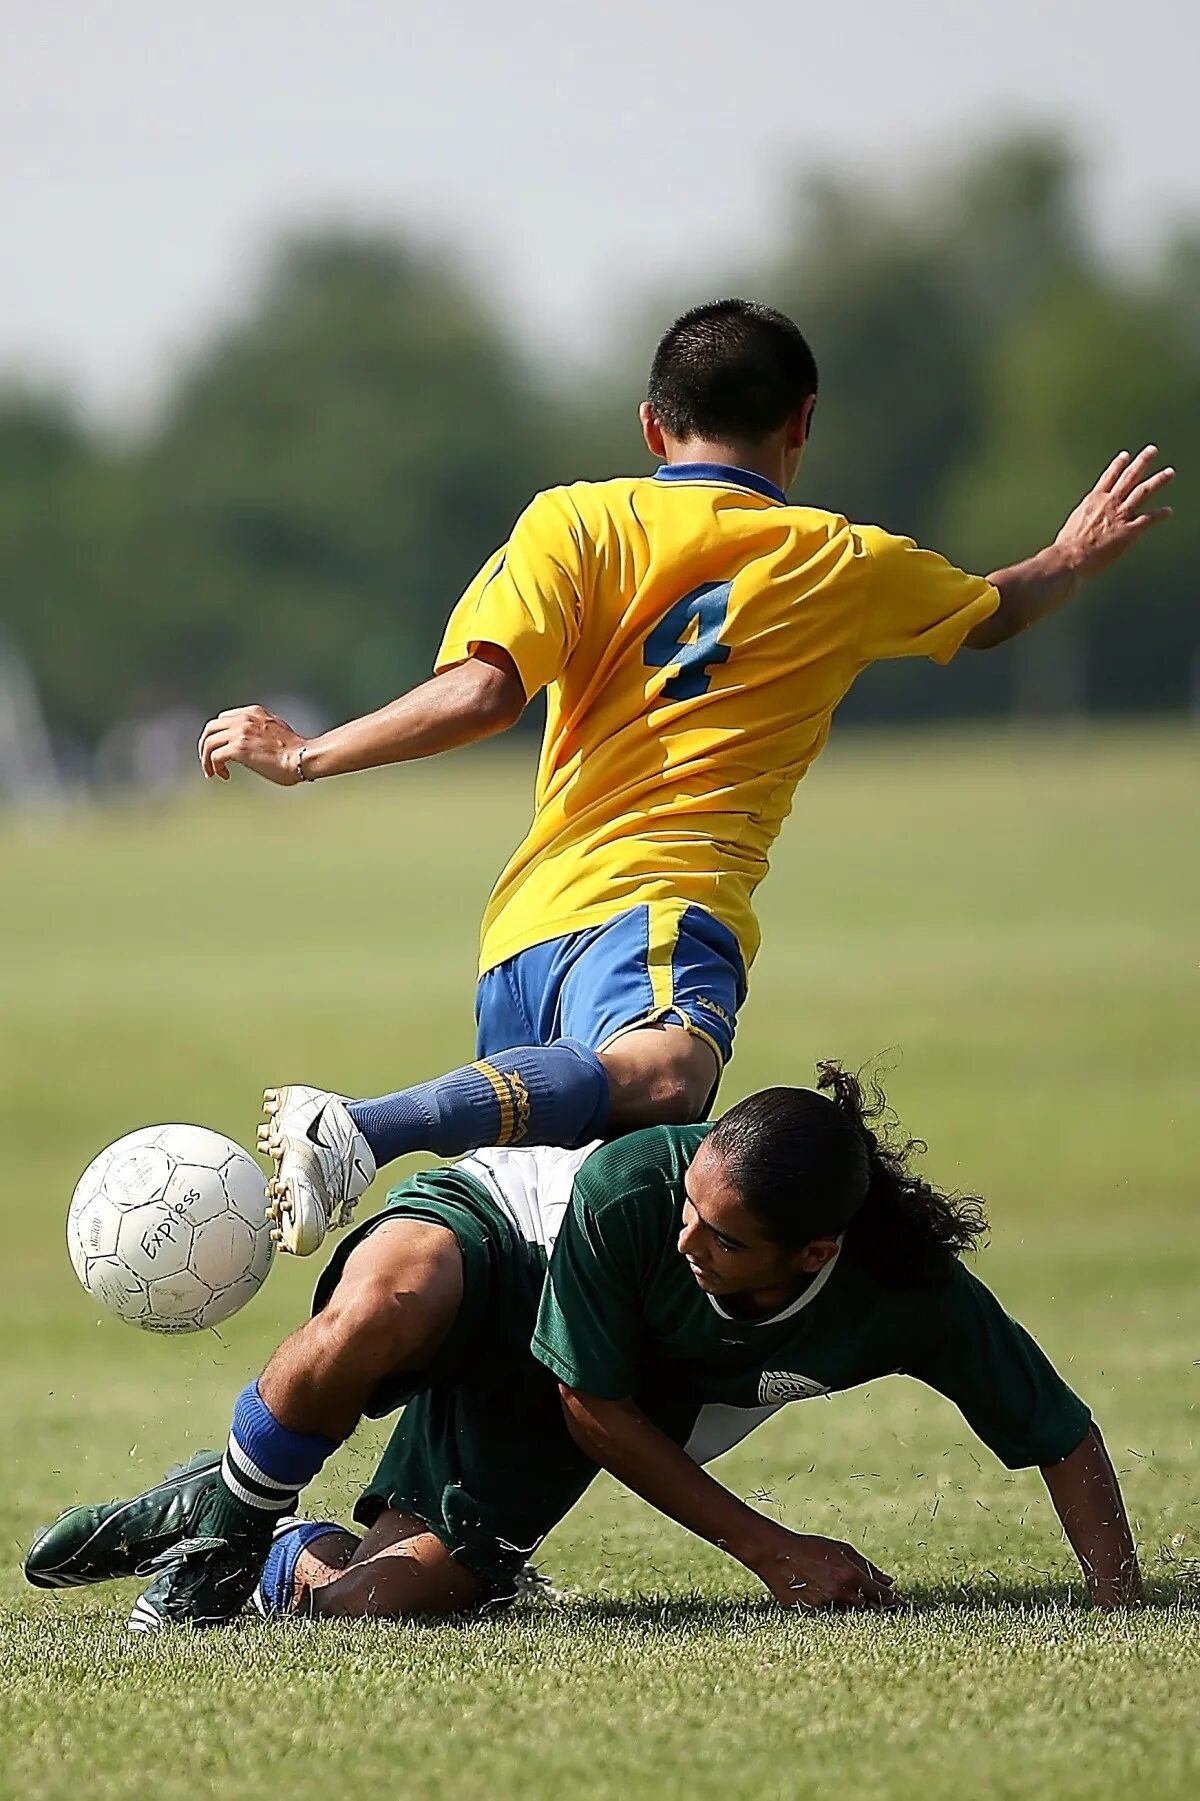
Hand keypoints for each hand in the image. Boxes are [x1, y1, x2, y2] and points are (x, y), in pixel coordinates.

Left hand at [198, 705, 305, 784]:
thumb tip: (256, 741)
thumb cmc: (296, 750)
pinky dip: (214, 767)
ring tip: (212, 773)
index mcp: (253, 712)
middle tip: (209, 762)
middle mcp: (244, 719)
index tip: (222, 751)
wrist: (303, 758)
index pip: (223, 719)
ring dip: (206, 759)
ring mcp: (240, 733)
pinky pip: (214, 756)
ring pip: (208, 742)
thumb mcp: (277, 729)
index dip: (219, 736)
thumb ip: (263, 729)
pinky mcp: (238, 748)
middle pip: (210, 728)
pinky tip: (224, 775)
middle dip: (205, 746)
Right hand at [746, 1525, 898, 1611]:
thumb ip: (867, 1567)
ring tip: (831, 1592)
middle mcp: (839, 1594)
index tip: (904, 1609)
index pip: (880, 1595)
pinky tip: (814, 1595)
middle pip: (865, 1608)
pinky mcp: (809, 1615)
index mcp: (850, 1576)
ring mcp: (824, 1607)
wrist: (776, 1554)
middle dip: (867, 1605)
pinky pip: (825, 1617)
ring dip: (845, 1606)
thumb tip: (889, 1583)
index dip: (894, 1603)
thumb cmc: (810, 1548)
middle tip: (864, 1600)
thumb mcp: (841, 1550)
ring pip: (845, 1613)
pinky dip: (826, 1609)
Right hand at [1055, 445, 1173, 580]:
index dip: (1118, 465)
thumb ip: (1086, 516)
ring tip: (1169, 472)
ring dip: (1158, 480)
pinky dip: (1159, 515)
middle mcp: (1109, 502)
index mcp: (1093, 499)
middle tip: (1152, 451)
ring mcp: (1120, 515)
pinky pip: (1148, 519)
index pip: (1108, 476)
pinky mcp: (1128, 530)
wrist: (1071, 556)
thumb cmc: (1067, 544)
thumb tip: (1087, 519)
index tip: (1125, 455)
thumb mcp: (1074, 522)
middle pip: (1129, 477)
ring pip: (1143, 492)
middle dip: (1142, 462)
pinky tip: (1168, 512)